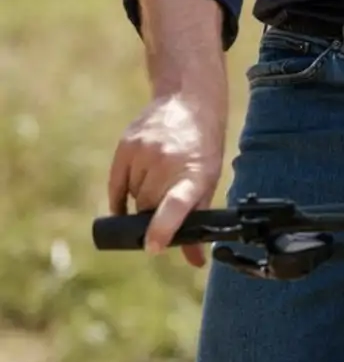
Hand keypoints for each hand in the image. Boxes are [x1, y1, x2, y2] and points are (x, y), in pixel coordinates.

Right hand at [107, 92, 225, 266]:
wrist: (189, 99)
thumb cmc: (203, 146)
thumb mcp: (209, 179)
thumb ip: (198, 220)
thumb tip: (195, 262)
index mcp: (195, 173)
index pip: (176, 205)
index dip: (162, 228)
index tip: (152, 247)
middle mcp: (168, 162)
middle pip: (148, 208)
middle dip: (153, 215)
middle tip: (165, 204)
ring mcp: (144, 152)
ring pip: (132, 197)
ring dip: (140, 199)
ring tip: (158, 181)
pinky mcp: (125, 146)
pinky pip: (116, 186)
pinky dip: (122, 194)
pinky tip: (132, 190)